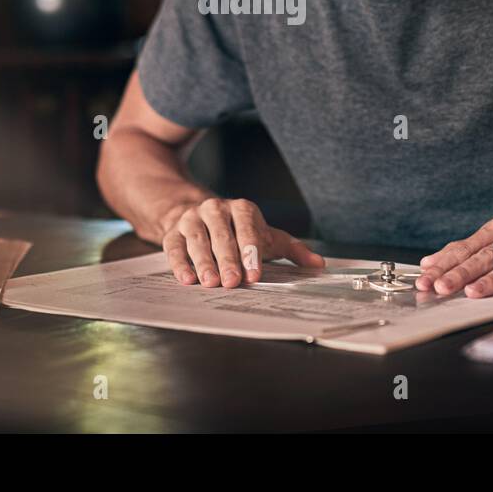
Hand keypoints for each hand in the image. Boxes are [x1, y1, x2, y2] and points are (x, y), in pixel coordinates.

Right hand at [160, 197, 324, 286]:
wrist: (196, 212)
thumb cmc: (238, 230)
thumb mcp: (266, 235)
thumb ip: (292, 249)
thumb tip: (318, 265)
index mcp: (242, 209)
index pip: (248, 229)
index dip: (251, 252)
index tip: (254, 274)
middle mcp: (216, 210)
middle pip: (222, 236)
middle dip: (227, 260)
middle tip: (231, 282)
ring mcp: (192, 219)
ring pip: (197, 240)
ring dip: (203, 262)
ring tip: (209, 282)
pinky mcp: (173, 231)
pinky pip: (175, 247)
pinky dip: (180, 263)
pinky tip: (186, 279)